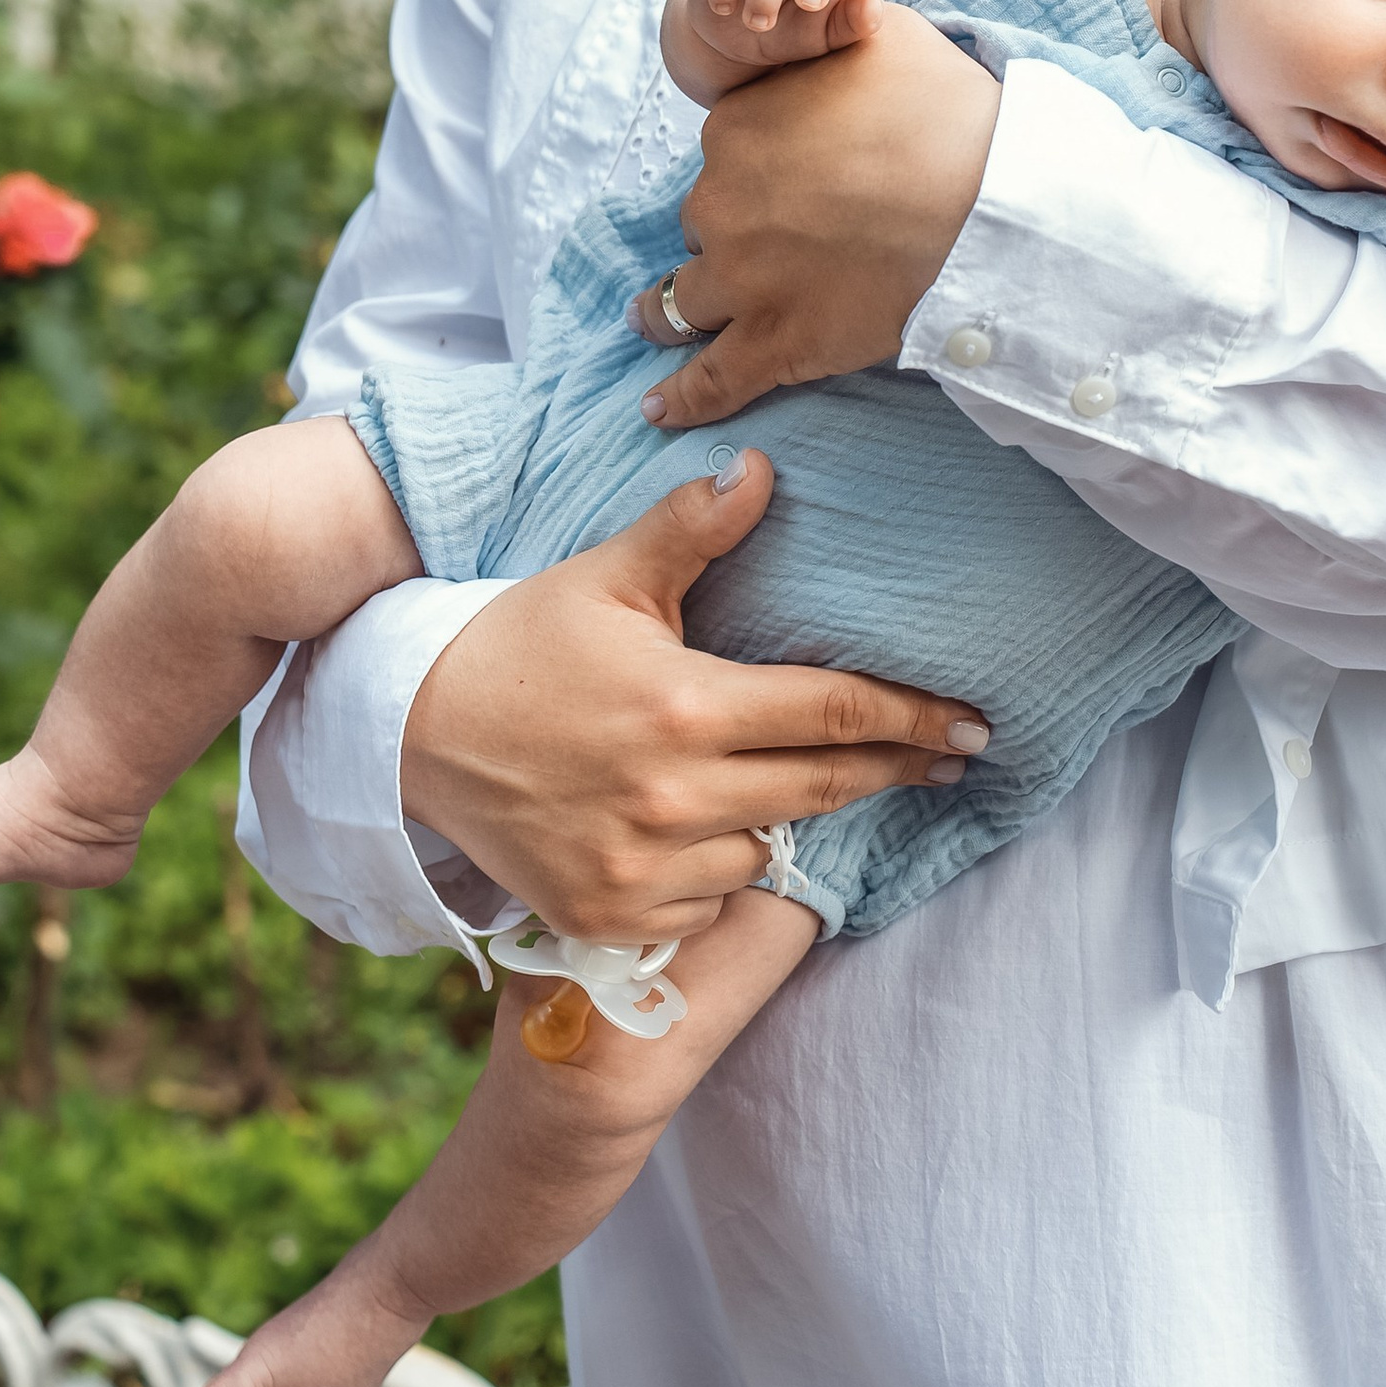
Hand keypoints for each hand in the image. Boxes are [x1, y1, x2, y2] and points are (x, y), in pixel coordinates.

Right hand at [399, 449, 989, 942]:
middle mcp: (671, 799)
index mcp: (684, 708)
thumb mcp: (608, 579)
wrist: (414, 738)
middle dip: (895, 771)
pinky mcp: (609, 917)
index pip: (831, 713)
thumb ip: (691, 531)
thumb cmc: (523, 646)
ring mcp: (639, 869)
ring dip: (781, 819)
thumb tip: (759, 468)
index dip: (912, 719)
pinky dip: (713, 874)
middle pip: (822, 787)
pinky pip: (703, 905)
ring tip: (768, 781)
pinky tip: (696, 838)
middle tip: (951, 758)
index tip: (971, 725)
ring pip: (764, 853)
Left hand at [631, 1, 1000, 437]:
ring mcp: (744, 277)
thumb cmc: (948, 112)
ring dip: (665, 312)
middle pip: (706, 222)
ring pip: (684, 300)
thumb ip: (838, 32)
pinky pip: (713, 381)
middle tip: (757, 245)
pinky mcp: (777, 342)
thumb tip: (841, 11)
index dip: (753, 169)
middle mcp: (722, 201)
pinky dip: (683, 398)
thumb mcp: (883, 35)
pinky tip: (659, 410)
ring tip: (651, 323)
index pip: (724, 154)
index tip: (778, 180)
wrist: (991, 197)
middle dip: (728, 232)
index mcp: (736, 127)